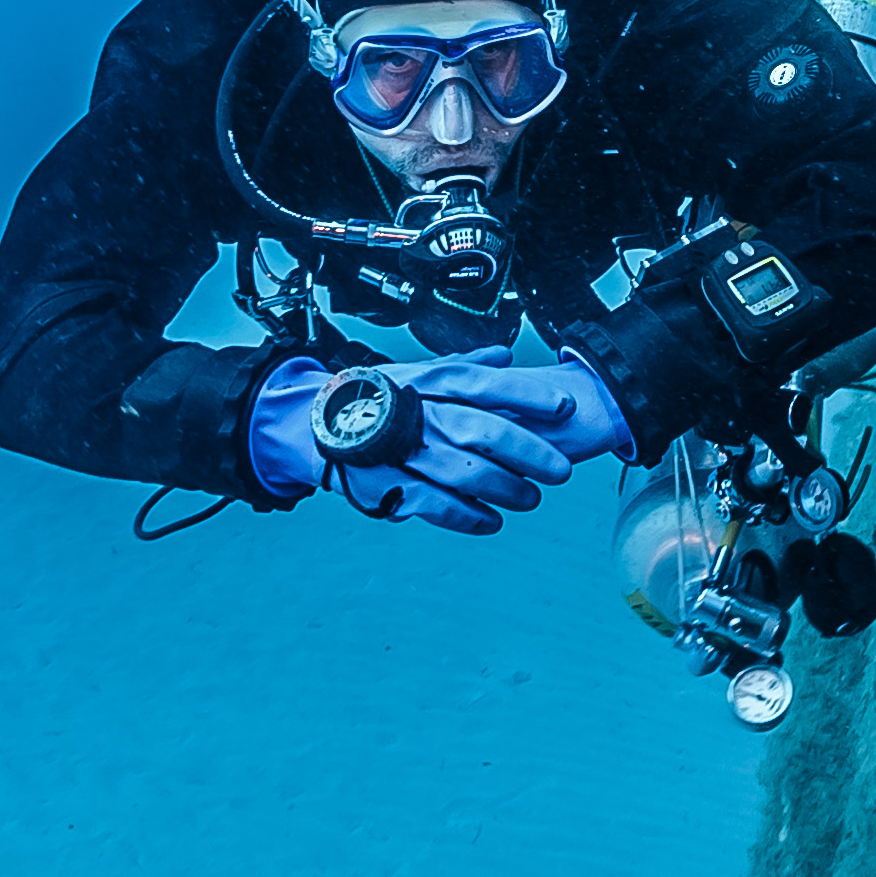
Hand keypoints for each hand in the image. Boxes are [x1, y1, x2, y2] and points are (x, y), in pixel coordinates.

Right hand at [260, 344, 631, 532]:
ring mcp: (402, 453)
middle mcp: (418, 415)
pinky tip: (492, 521)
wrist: (312, 424)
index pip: (484, 385)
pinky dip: (467, 516)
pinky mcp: (387, 486)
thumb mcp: (416, 371)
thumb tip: (507, 355)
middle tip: (560, 470)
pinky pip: (435, 505)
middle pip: (482, 431)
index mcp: (428, 383)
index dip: (526, 397)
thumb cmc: (374, 397)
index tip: (563, 408)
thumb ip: (463, 366)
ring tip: (531, 499)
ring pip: (464, 473)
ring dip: (505, 489)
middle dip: (528, 452)